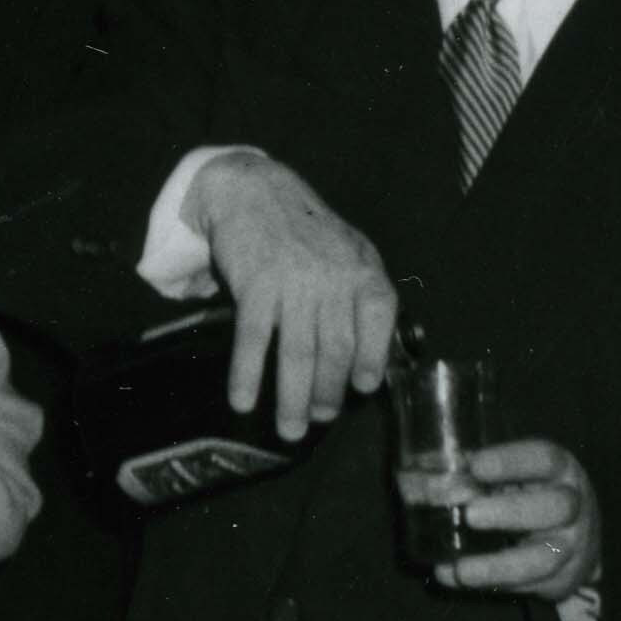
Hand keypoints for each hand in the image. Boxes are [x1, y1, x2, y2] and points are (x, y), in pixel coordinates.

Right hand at [188, 154, 394, 434]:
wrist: (252, 191)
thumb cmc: (304, 230)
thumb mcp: (349, 252)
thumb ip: (362, 296)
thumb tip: (370, 359)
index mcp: (362, 270)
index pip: (377, 322)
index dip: (371, 360)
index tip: (362, 388)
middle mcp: (333, 278)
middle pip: (336, 348)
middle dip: (328, 392)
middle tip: (318, 420)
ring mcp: (294, 282)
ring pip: (298, 352)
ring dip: (293, 398)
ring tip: (289, 429)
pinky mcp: (256, 284)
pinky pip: (254, 339)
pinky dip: (248, 374)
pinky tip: (243, 400)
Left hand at [433, 431, 597, 610]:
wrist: (575, 535)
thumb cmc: (528, 493)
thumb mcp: (510, 476)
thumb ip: (469, 473)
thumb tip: (410, 475)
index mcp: (559, 470)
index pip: (545, 459)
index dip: (512, 461)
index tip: (475, 465)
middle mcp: (574, 506)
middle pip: (556, 507)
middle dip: (511, 512)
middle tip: (470, 515)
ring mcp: (572, 546)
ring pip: (546, 559)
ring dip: (499, 566)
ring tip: (461, 569)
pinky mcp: (563, 579)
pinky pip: (531, 587)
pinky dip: (492, 586)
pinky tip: (457, 578)